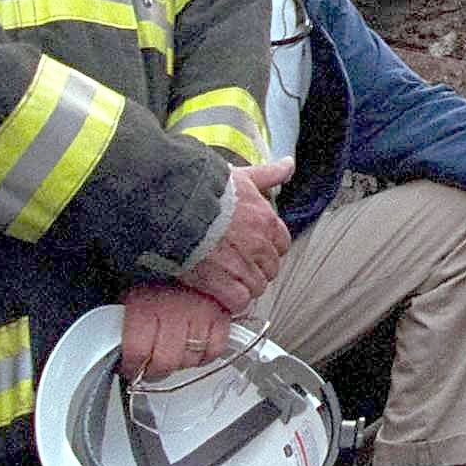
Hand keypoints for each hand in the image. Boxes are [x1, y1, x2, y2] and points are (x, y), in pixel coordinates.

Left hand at [119, 281, 234, 380]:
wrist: (188, 251)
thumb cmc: (156, 275)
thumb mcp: (129, 292)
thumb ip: (123, 321)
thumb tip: (113, 348)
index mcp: (144, 304)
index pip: (137, 353)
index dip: (133, 366)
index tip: (132, 367)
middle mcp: (173, 310)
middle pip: (166, 361)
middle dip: (157, 369)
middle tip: (152, 365)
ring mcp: (200, 314)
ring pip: (190, 358)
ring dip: (181, 360)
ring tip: (174, 349)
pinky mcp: (222, 315)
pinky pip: (215, 349)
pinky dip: (206, 352)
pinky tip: (196, 344)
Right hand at [177, 158, 292, 312]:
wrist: (176, 206)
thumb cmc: (206, 189)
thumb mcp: (242, 176)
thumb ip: (268, 174)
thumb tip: (289, 164)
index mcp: (267, 220)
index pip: (282, 244)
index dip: (267, 248)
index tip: (252, 248)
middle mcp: (259, 244)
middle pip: (270, 268)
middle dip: (256, 268)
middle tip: (236, 265)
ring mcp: (242, 265)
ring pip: (257, 287)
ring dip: (244, 286)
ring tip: (226, 279)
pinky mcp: (222, 283)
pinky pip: (239, 301)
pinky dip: (231, 301)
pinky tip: (220, 292)